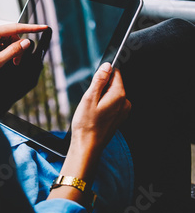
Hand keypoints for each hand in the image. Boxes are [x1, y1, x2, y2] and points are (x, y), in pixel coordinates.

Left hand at [0, 28, 52, 116]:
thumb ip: (13, 51)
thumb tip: (26, 43)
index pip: (15, 27)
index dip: (31, 28)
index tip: (43, 27)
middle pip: (11, 34)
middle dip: (17, 47)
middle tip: (16, 62)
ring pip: (6, 39)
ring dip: (10, 50)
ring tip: (7, 62)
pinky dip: (4, 50)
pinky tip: (0, 59)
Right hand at [47, 63, 130, 205]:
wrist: (87, 145)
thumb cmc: (86, 124)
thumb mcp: (89, 98)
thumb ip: (99, 80)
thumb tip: (107, 66)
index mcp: (119, 95)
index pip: (115, 73)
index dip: (102, 75)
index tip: (94, 83)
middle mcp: (125, 103)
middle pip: (113, 84)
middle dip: (100, 88)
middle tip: (90, 100)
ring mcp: (123, 111)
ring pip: (111, 95)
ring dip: (100, 98)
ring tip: (91, 109)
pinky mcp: (118, 118)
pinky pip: (111, 105)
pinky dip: (102, 106)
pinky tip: (94, 115)